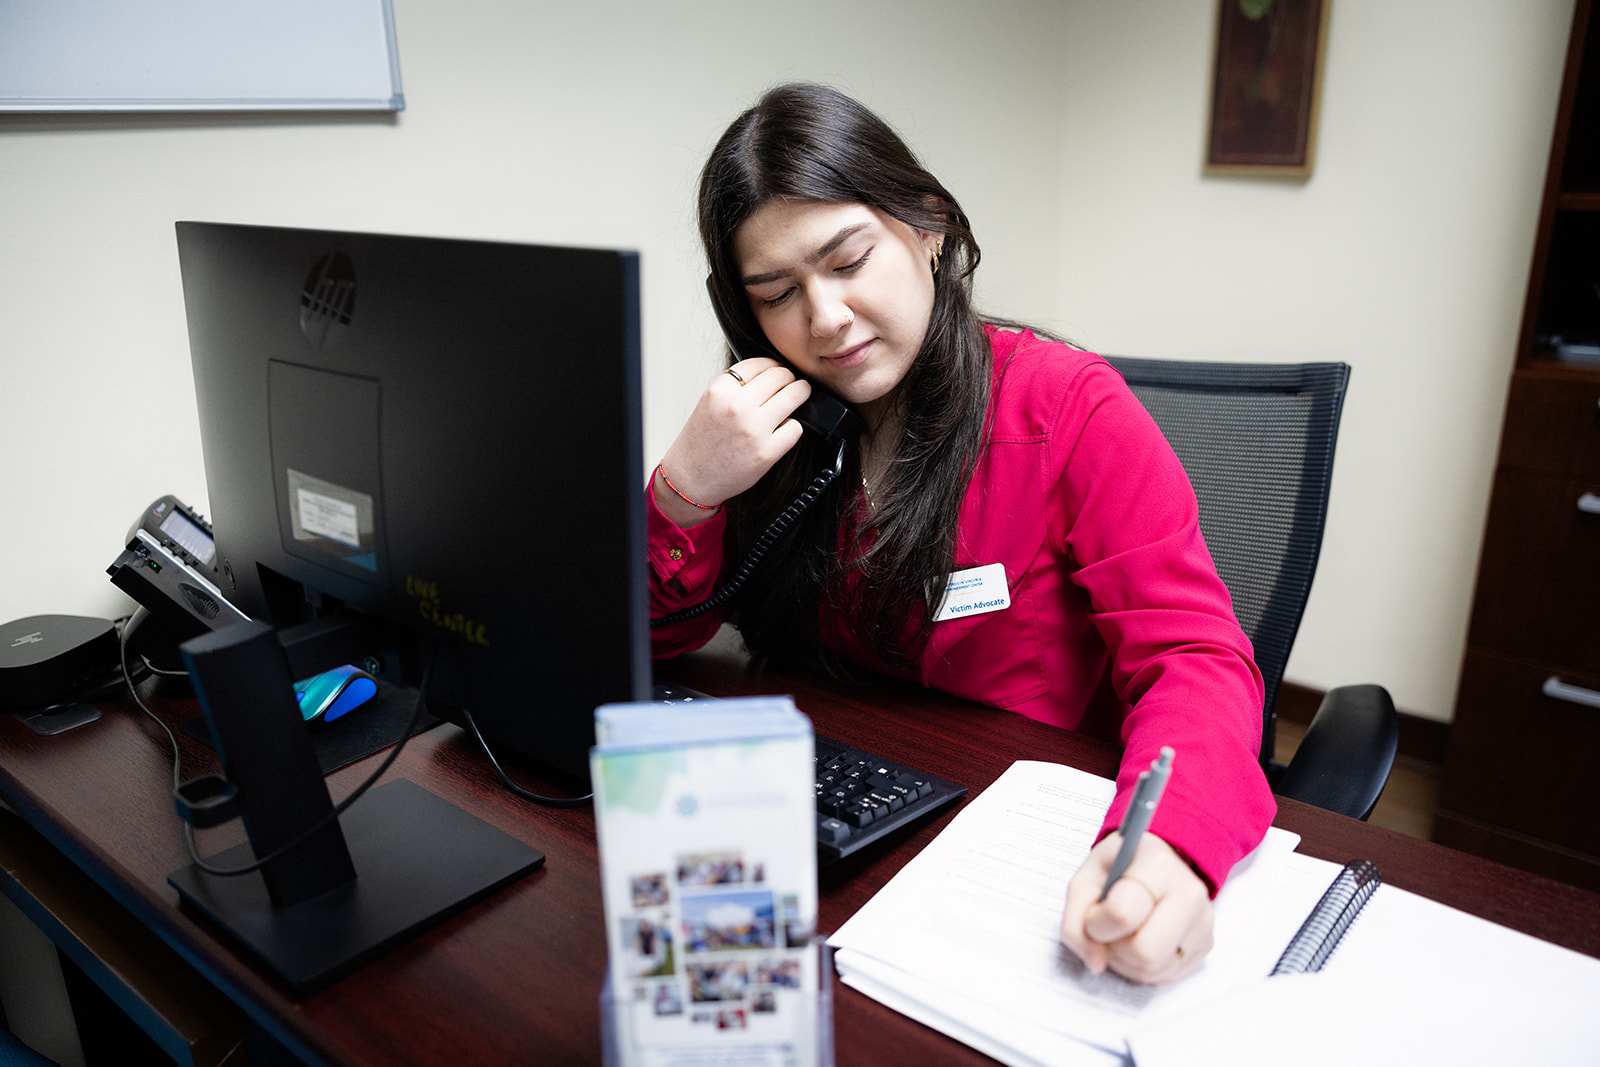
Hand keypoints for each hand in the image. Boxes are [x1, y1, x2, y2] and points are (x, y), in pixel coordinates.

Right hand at [654, 358, 810, 526]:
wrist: (690, 478)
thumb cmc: (701, 442)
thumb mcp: (710, 403)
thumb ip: (736, 386)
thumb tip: (772, 373)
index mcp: (720, 391)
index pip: (759, 363)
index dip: (773, 365)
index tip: (777, 371)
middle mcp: (736, 406)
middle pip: (780, 376)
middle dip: (790, 378)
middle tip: (791, 384)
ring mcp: (753, 429)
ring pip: (794, 395)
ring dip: (800, 394)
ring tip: (798, 397)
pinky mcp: (767, 452)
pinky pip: (795, 427)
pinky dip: (793, 427)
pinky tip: (783, 430)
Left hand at [1059, 832, 1212, 984]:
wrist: (1156, 861)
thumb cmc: (1119, 867)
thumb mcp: (1085, 879)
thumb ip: (1074, 922)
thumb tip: (1095, 963)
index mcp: (1157, 865)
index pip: (1122, 915)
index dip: (1097, 923)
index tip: (1095, 911)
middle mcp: (1188, 893)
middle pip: (1144, 953)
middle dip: (1115, 947)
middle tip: (1110, 928)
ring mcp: (1202, 921)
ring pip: (1153, 969)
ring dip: (1125, 959)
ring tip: (1124, 932)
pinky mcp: (1205, 944)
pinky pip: (1164, 976)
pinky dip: (1142, 966)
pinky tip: (1140, 939)